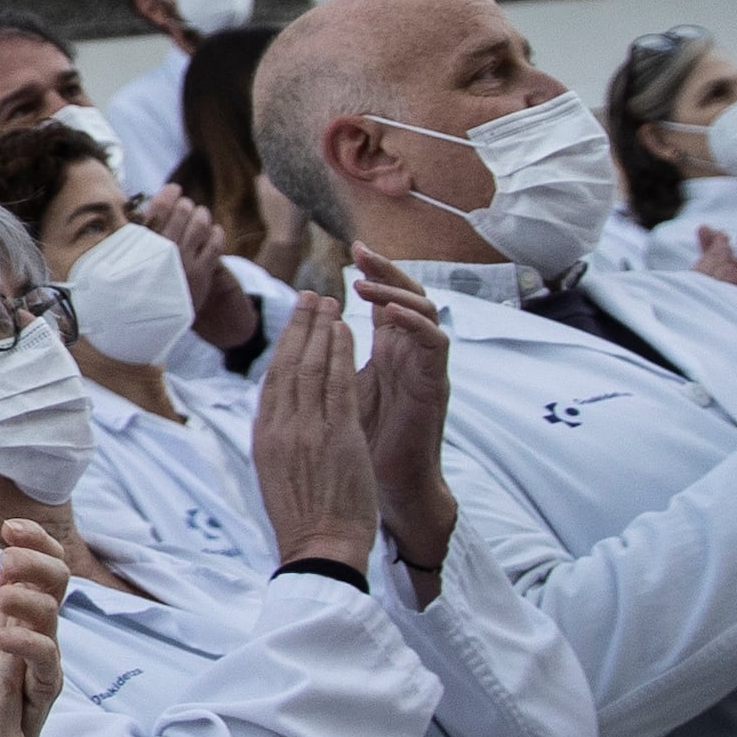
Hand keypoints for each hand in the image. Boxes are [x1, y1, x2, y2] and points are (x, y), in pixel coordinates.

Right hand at [140, 187, 258, 351]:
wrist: (149, 328)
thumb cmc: (131, 295)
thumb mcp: (121, 268)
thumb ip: (127, 243)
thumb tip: (136, 218)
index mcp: (142, 247)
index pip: (156, 210)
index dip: (167, 195)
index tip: (174, 189)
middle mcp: (164, 251)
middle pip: (181, 214)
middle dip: (186, 205)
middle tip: (187, 205)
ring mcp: (184, 261)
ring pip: (199, 225)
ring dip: (202, 215)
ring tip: (201, 214)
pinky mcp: (202, 273)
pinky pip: (214, 245)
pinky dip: (216, 234)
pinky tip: (214, 231)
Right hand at [241, 290, 374, 574]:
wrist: (319, 551)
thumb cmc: (303, 522)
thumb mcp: (275, 476)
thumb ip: (280, 442)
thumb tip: (281, 419)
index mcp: (264, 438)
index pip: (272, 380)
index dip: (283, 346)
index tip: (294, 324)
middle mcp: (281, 427)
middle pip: (288, 363)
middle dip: (300, 325)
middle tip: (310, 296)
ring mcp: (309, 430)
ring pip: (313, 365)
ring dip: (322, 329)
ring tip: (330, 302)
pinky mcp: (339, 436)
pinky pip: (340, 383)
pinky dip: (342, 352)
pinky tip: (347, 330)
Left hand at [344, 263, 456, 581]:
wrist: (391, 486)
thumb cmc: (365, 444)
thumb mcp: (340, 394)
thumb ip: (330, 364)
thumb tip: (299, 339)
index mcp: (389, 352)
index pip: (384, 300)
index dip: (372, 273)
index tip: (350, 250)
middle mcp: (411, 353)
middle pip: (407, 295)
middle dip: (386, 270)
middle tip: (362, 250)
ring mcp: (427, 366)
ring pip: (424, 310)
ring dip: (395, 291)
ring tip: (365, 282)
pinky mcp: (436, 383)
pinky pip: (434, 342)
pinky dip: (414, 322)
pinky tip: (390, 312)